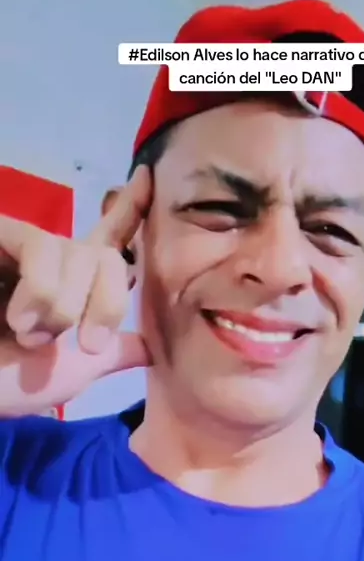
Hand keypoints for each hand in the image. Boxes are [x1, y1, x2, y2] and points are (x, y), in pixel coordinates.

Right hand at [0, 165, 151, 416]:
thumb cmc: (7, 383)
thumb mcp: (73, 372)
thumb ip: (113, 353)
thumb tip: (151, 347)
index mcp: (74, 285)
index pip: (109, 237)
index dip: (129, 207)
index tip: (148, 177)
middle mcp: (50, 260)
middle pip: (106, 255)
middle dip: (105, 305)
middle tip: (82, 344)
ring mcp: (20, 248)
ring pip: (78, 253)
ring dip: (63, 306)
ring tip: (29, 336)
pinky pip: (41, 247)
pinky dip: (42, 290)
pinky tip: (17, 319)